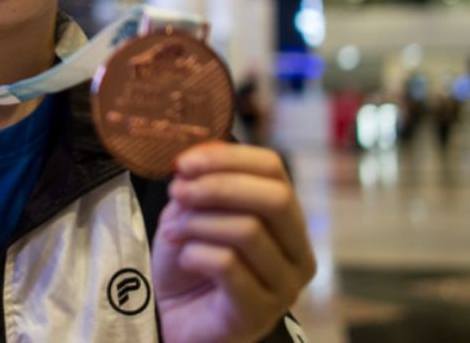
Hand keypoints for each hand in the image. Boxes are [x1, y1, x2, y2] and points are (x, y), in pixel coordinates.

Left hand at [152, 142, 315, 342]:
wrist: (171, 315)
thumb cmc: (190, 261)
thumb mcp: (193, 210)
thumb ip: (203, 182)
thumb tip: (202, 154)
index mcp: (287, 220)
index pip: (274, 170)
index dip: (228, 157)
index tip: (185, 162)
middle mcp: (298, 253)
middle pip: (275, 198)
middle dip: (217, 186)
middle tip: (178, 191)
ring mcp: (284, 288)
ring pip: (248, 231)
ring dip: (198, 223)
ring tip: (174, 232)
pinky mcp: (259, 313)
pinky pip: (229, 266)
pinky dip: (196, 253)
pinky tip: (185, 257)